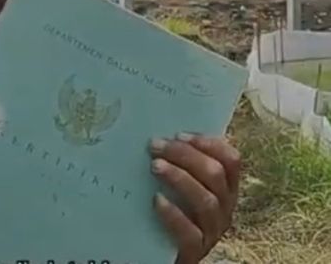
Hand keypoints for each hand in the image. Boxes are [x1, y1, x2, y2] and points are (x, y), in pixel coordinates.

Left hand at [149, 133, 240, 263]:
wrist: (161, 253)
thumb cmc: (170, 211)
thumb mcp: (181, 187)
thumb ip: (180, 164)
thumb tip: (160, 136)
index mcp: (225, 189)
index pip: (231, 161)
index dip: (209, 143)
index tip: (180, 134)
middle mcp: (224, 209)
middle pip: (215, 175)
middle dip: (185, 155)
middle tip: (156, 145)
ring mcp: (211, 231)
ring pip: (206, 201)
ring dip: (179, 178)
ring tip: (155, 166)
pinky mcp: (195, 251)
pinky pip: (189, 233)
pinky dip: (173, 214)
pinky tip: (156, 200)